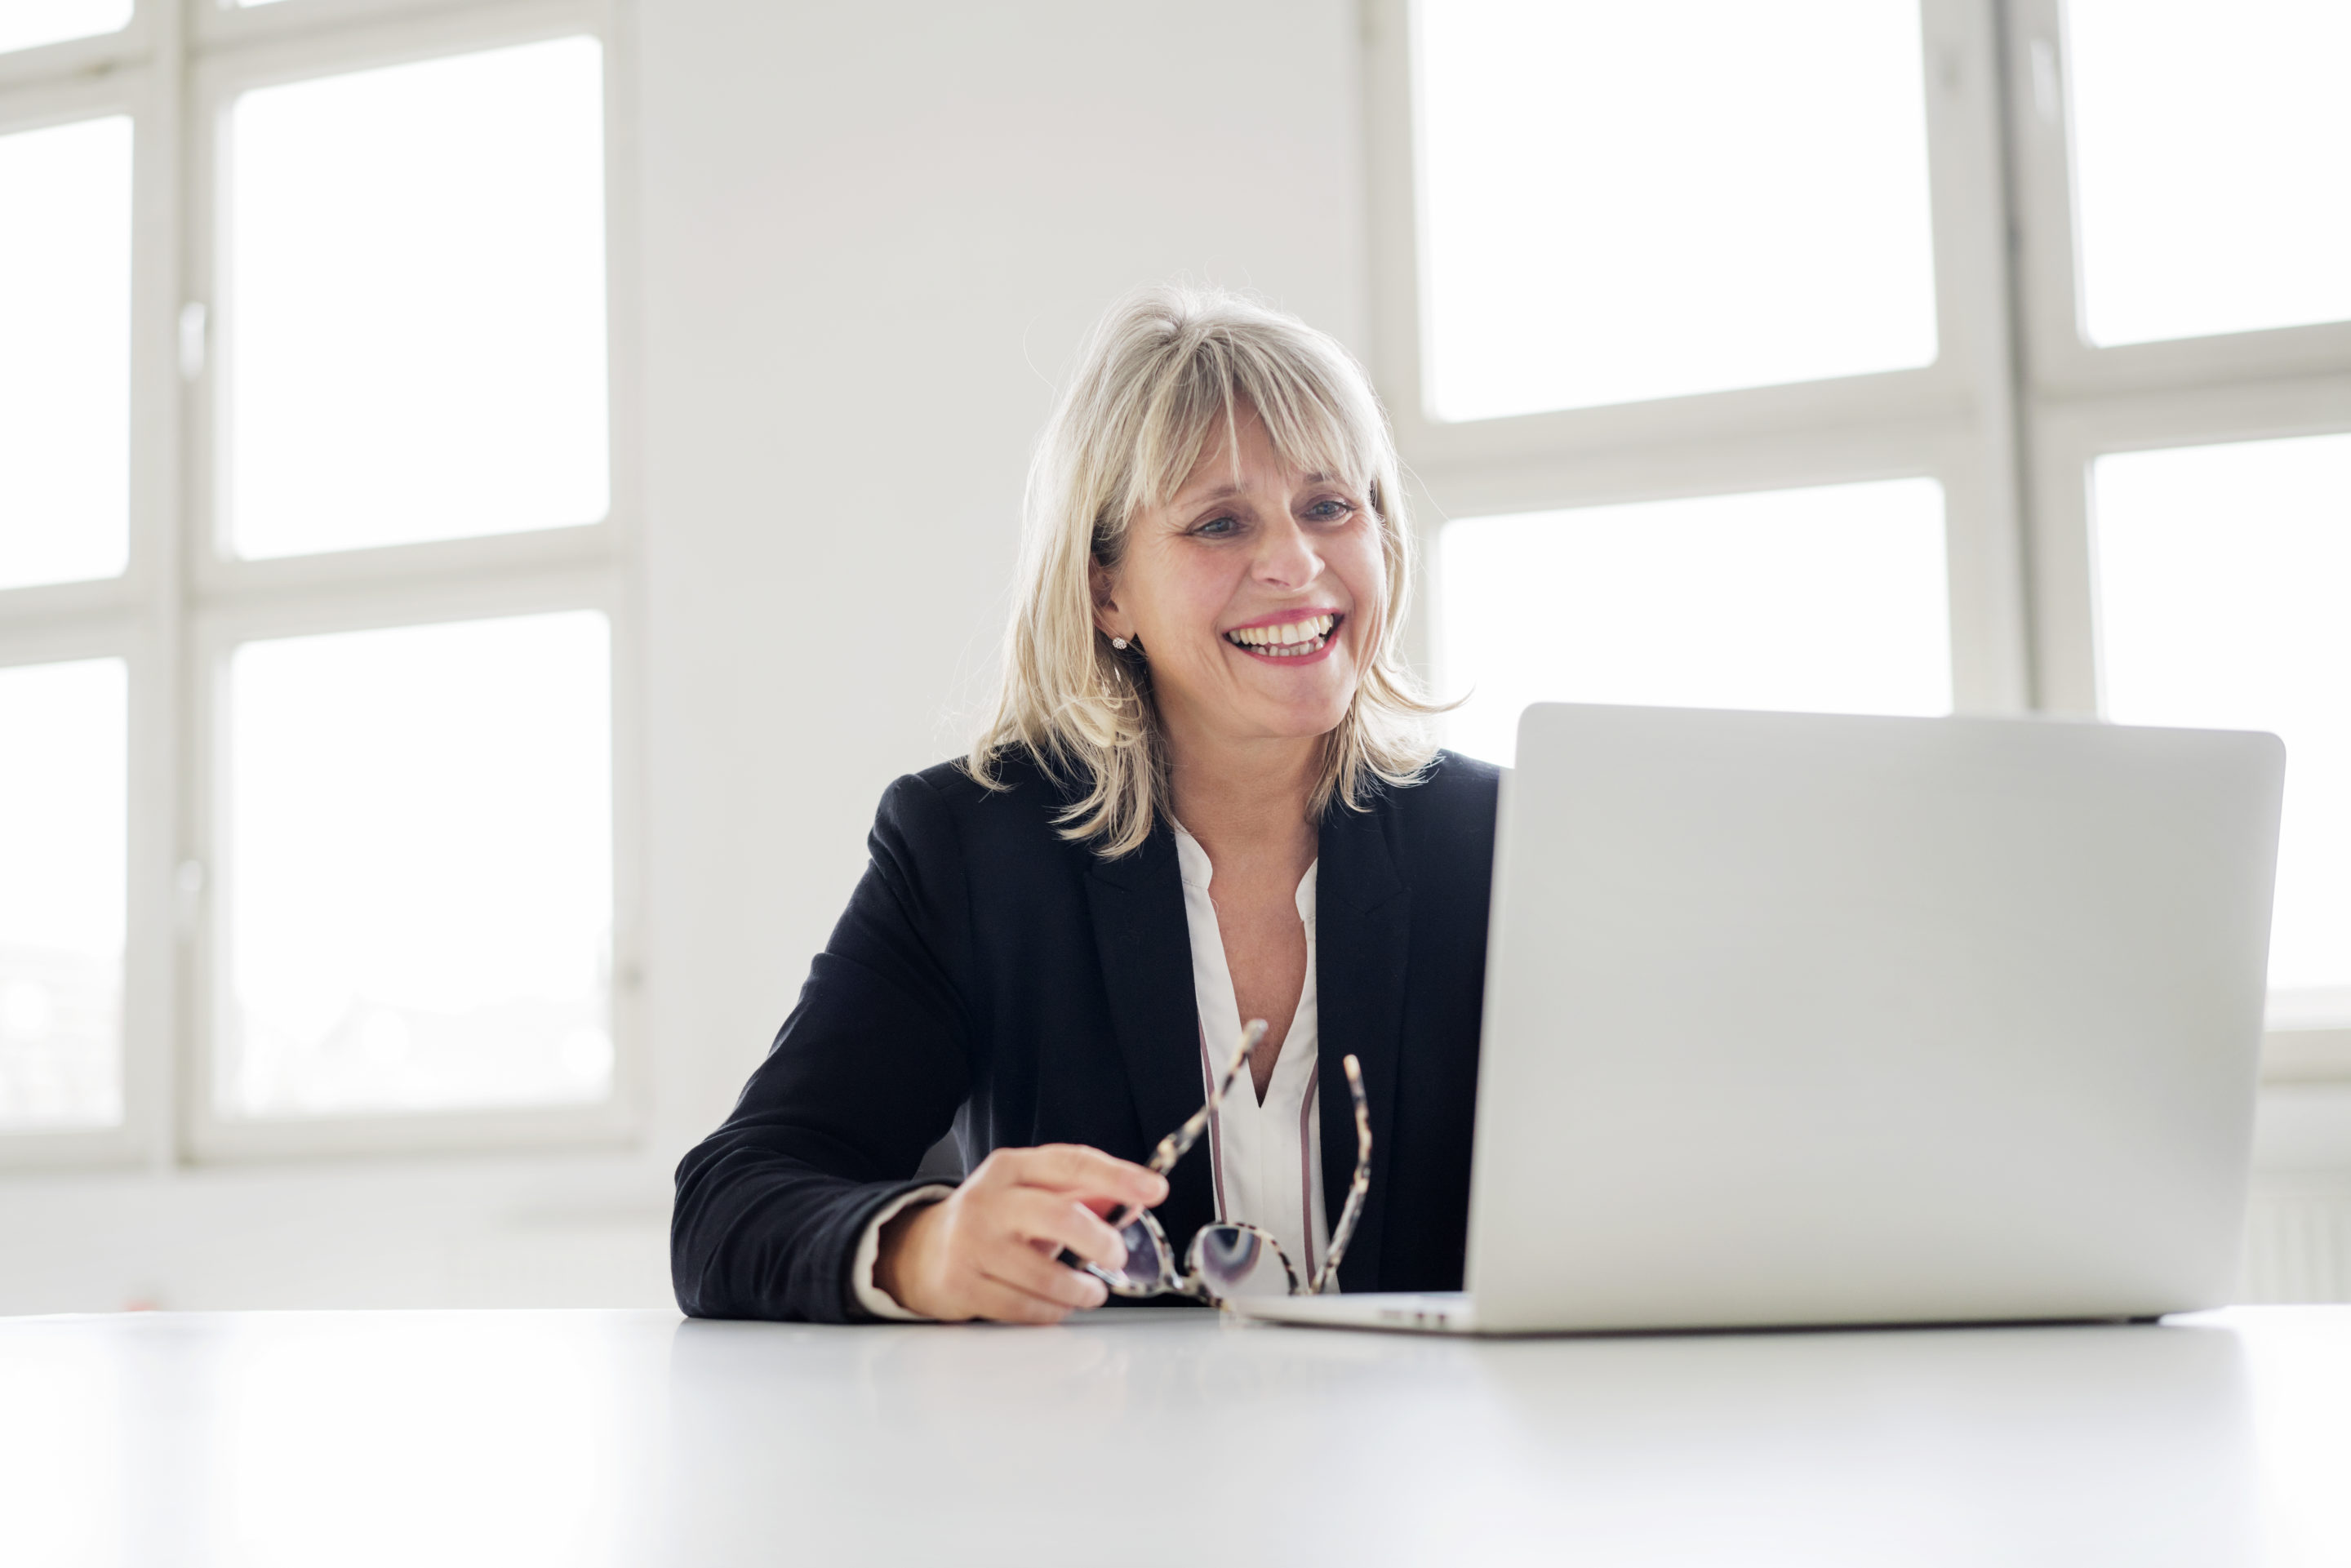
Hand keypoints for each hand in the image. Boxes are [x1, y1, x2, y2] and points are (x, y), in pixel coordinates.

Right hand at [874, 1144, 1167, 1322]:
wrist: (920, 1250)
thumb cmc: (991, 1220)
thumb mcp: (1029, 1193)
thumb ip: (1079, 1195)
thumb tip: (1133, 1201)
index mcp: (1011, 1168)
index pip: (1071, 1163)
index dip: (1118, 1176)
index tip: (1154, 1189)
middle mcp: (989, 1201)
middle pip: (1059, 1216)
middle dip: (1100, 1241)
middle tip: (1116, 1256)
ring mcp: (972, 1244)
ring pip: (1045, 1274)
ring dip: (1079, 1289)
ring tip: (1090, 1290)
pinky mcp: (963, 1285)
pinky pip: (1024, 1308)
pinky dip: (1051, 1311)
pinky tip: (1056, 1305)